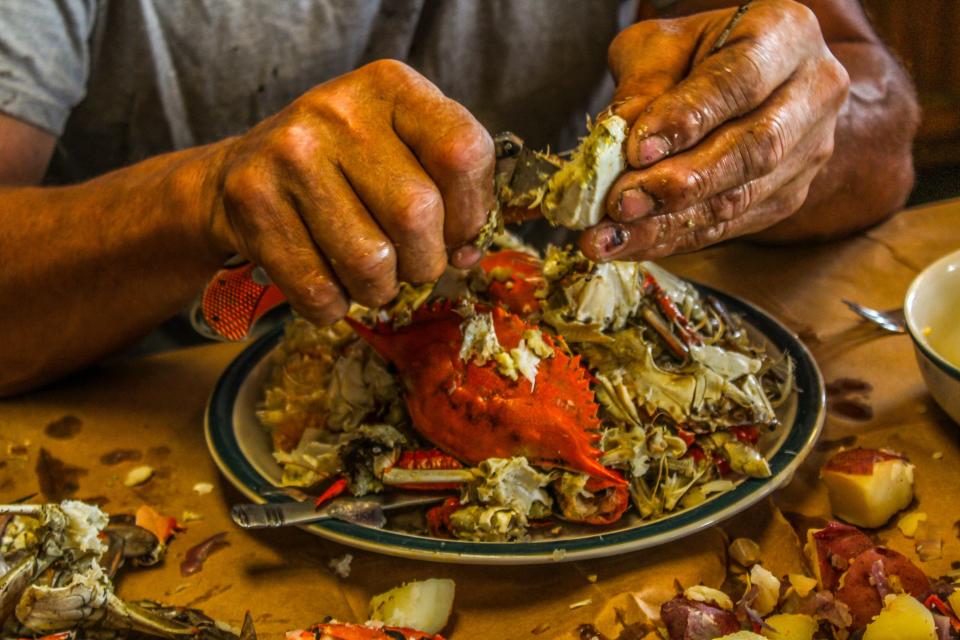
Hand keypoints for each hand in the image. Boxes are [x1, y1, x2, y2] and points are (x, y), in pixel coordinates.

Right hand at [207, 60, 494, 323]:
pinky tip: (329, 286)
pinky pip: (317, 288)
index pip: (463, 154)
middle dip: (424, 262)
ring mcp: (290, 152)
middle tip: (409, 265)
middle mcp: (339, 110)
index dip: (471, 212)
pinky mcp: (253, 199)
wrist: (246, 168)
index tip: (455, 232)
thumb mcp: (402, 152)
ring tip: (369, 278)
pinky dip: (333, 306)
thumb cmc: (346, 168)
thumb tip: (467, 254)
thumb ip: (449, 192)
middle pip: (417, 214)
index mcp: (391, 87)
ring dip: (379, 290)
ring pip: (370, 260)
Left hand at [580, 0, 848, 260]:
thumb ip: (644, 85)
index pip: (740, 81)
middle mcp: (814, 92)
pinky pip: (731, 225)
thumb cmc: (695, 52)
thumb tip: (616, 140)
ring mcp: (809, 150)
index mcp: (787, 34)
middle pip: (754, 149)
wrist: (738, 74)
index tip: (637, 151)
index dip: (688, 119)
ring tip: (610, 237)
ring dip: (668, 224)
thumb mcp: (661, 46)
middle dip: (680, 184)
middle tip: (620, 204)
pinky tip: (630, 244)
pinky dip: (675, 238)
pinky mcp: (790, 195)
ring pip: (741, 198)